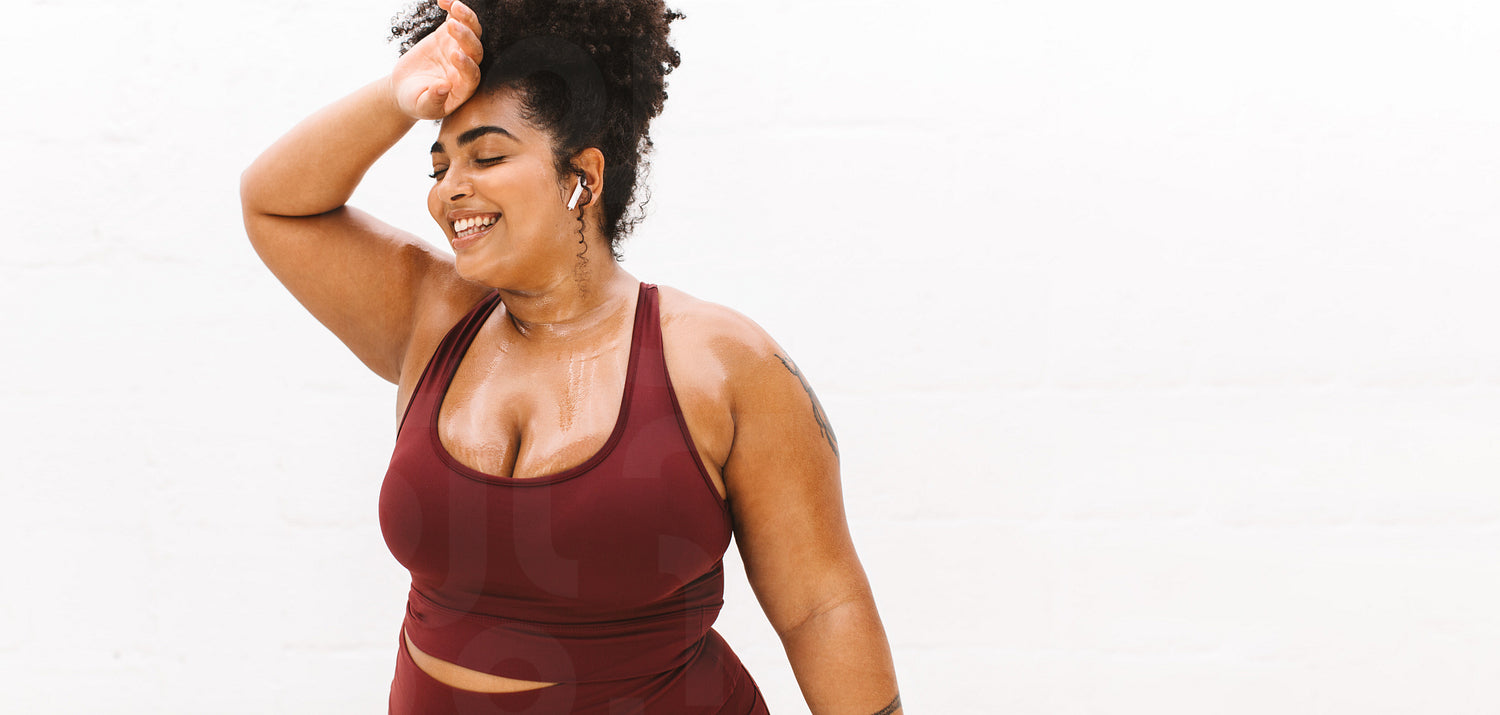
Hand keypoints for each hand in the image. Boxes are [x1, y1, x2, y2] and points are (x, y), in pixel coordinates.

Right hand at [391, 0, 483, 118]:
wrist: (407, 88)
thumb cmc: (416, 102)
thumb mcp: (422, 106)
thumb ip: (433, 100)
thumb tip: (443, 88)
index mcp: (465, 87)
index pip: (472, 74)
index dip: (466, 65)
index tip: (454, 56)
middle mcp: (467, 66)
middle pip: (475, 50)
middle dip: (466, 37)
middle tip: (452, 26)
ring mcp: (459, 48)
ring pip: (471, 31)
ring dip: (465, 18)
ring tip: (454, 6)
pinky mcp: (448, 36)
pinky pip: (455, 19)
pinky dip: (451, 9)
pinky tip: (443, 1)